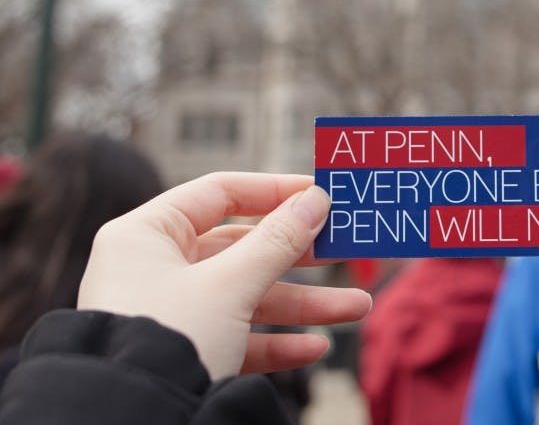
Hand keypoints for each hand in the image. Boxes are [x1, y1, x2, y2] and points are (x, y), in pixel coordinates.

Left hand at [77, 172, 370, 379]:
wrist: (129, 423)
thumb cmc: (166, 338)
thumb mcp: (230, 284)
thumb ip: (278, 240)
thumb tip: (316, 200)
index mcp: (147, 235)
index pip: (220, 194)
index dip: (274, 191)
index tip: (320, 194)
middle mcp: (155, 269)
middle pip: (243, 249)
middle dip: (302, 258)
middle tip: (345, 250)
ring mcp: (169, 313)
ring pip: (248, 297)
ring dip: (303, 305)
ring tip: (356, 308)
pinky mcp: (184, 353)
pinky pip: (238, 338)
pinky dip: (277, 342)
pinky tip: (315, 347)